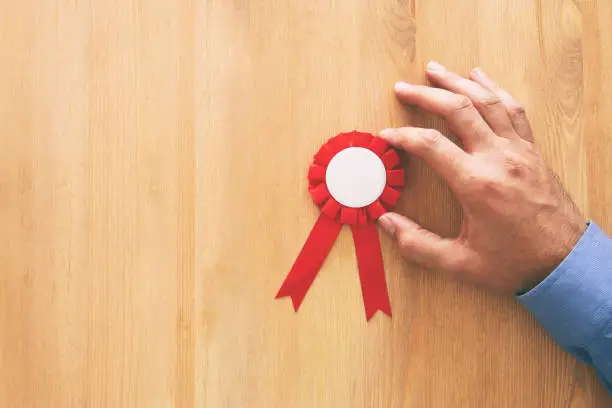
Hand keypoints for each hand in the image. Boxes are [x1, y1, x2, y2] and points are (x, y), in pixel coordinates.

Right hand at [378, 61, 585, 293]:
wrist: (565, 263)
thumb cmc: (514, 264)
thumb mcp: (460, 263)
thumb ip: (418, 244)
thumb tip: (386, 223)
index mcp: (477, 184)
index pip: (431, 145)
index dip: (403, 136)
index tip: (386, 135)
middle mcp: (499, 159)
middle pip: (458, 110)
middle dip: (426, 95)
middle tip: (403, 88)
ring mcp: (519, 151)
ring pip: (487, 102)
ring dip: (458, 82)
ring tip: (435, 70)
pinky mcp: (531, 151)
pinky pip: (513, 110)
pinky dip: (494, 89)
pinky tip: (480, 78)